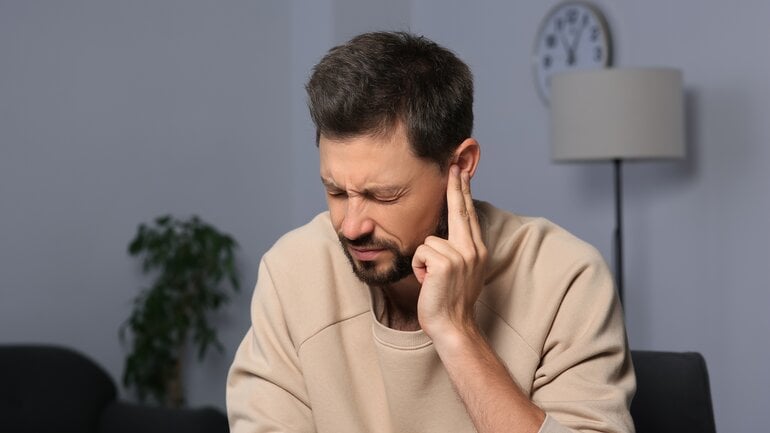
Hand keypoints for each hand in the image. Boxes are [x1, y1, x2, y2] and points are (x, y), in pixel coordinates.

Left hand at [412, 165, 487, 339]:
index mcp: (477, 251)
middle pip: (459, 210)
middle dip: (455, 186)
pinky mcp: (445, 262)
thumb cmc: (450, 302)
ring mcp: (461, 255)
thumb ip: (457, 251)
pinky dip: (419, 268)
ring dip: (423, 261)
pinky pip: (421, 252)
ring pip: (429, 241)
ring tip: (432, 280)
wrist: (453, 325)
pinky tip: (428, 282)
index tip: (460, 173)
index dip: (463, 193)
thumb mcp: (460, 272)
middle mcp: (473, 250)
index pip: (468, 215)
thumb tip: (443, 235)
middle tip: (453, 164)